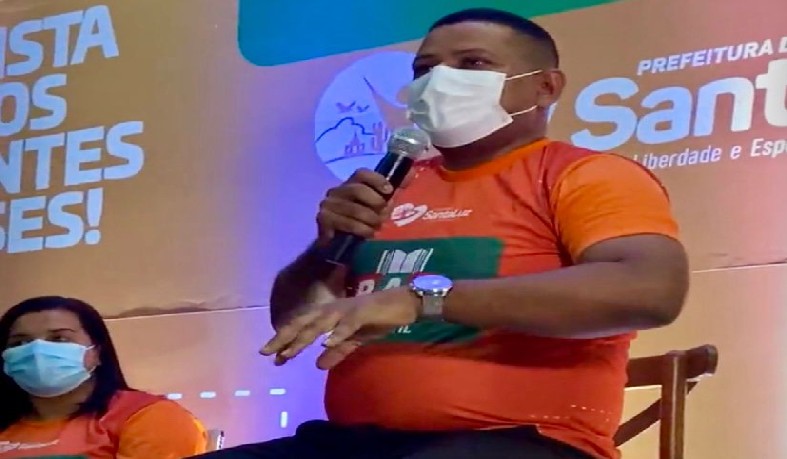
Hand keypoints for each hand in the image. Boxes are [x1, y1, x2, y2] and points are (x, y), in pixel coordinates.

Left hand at [260, 287, 419, 369]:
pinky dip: (337, 333)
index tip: (270, 355)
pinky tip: (327, 343)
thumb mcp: (354, 340)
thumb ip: (337, 352)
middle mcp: (333, 309)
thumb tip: (317, 365)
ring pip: (320, 323)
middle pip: (304, 322)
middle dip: (285, 336)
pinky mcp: (363, 312)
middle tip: (266, 352)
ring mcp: (347, 309)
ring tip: (289, 352)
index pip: (302, 325)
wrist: (403, 304)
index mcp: (330, 314)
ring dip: (304, 337)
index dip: (286, 339)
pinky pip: (348, 324)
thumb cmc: (377, 319)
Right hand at [317, 169, 392, 243]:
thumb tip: (412, 171)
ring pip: (354, 208)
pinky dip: (362, 229)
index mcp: (351, 184)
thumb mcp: (380, 206)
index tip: (389, 191)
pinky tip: (368, 234)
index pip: (361, 173)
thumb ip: (394, 189)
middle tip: (384, 215)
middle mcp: (337, 191)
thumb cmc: (363, 222)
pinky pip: (347, 223)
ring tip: (377, 227)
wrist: (341, 246)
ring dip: (370, 219)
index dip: (377, 180)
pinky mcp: (323, 219)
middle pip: (357, 189)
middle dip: (375, 202)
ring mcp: (328, 204)